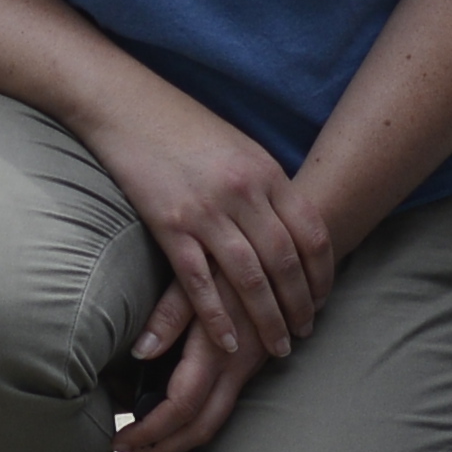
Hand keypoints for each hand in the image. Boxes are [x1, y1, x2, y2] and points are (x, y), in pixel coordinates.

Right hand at [84, 84, 327, 451]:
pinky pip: (200, 282)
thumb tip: (287, 223)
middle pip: (286, 261)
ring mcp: (206, 209)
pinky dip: (217, 317)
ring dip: (267, 319)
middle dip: (300, 303)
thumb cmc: (183, 126)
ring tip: (278, 347)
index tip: (325, 299)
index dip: (322, 272)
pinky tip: (229, 343)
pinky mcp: (170, 224)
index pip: (311, 231)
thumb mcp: (238, 147)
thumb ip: (264, 185)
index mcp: (266, 171)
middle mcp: (243, 191)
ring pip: (250, 278)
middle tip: (305, 333)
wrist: (126, 104)